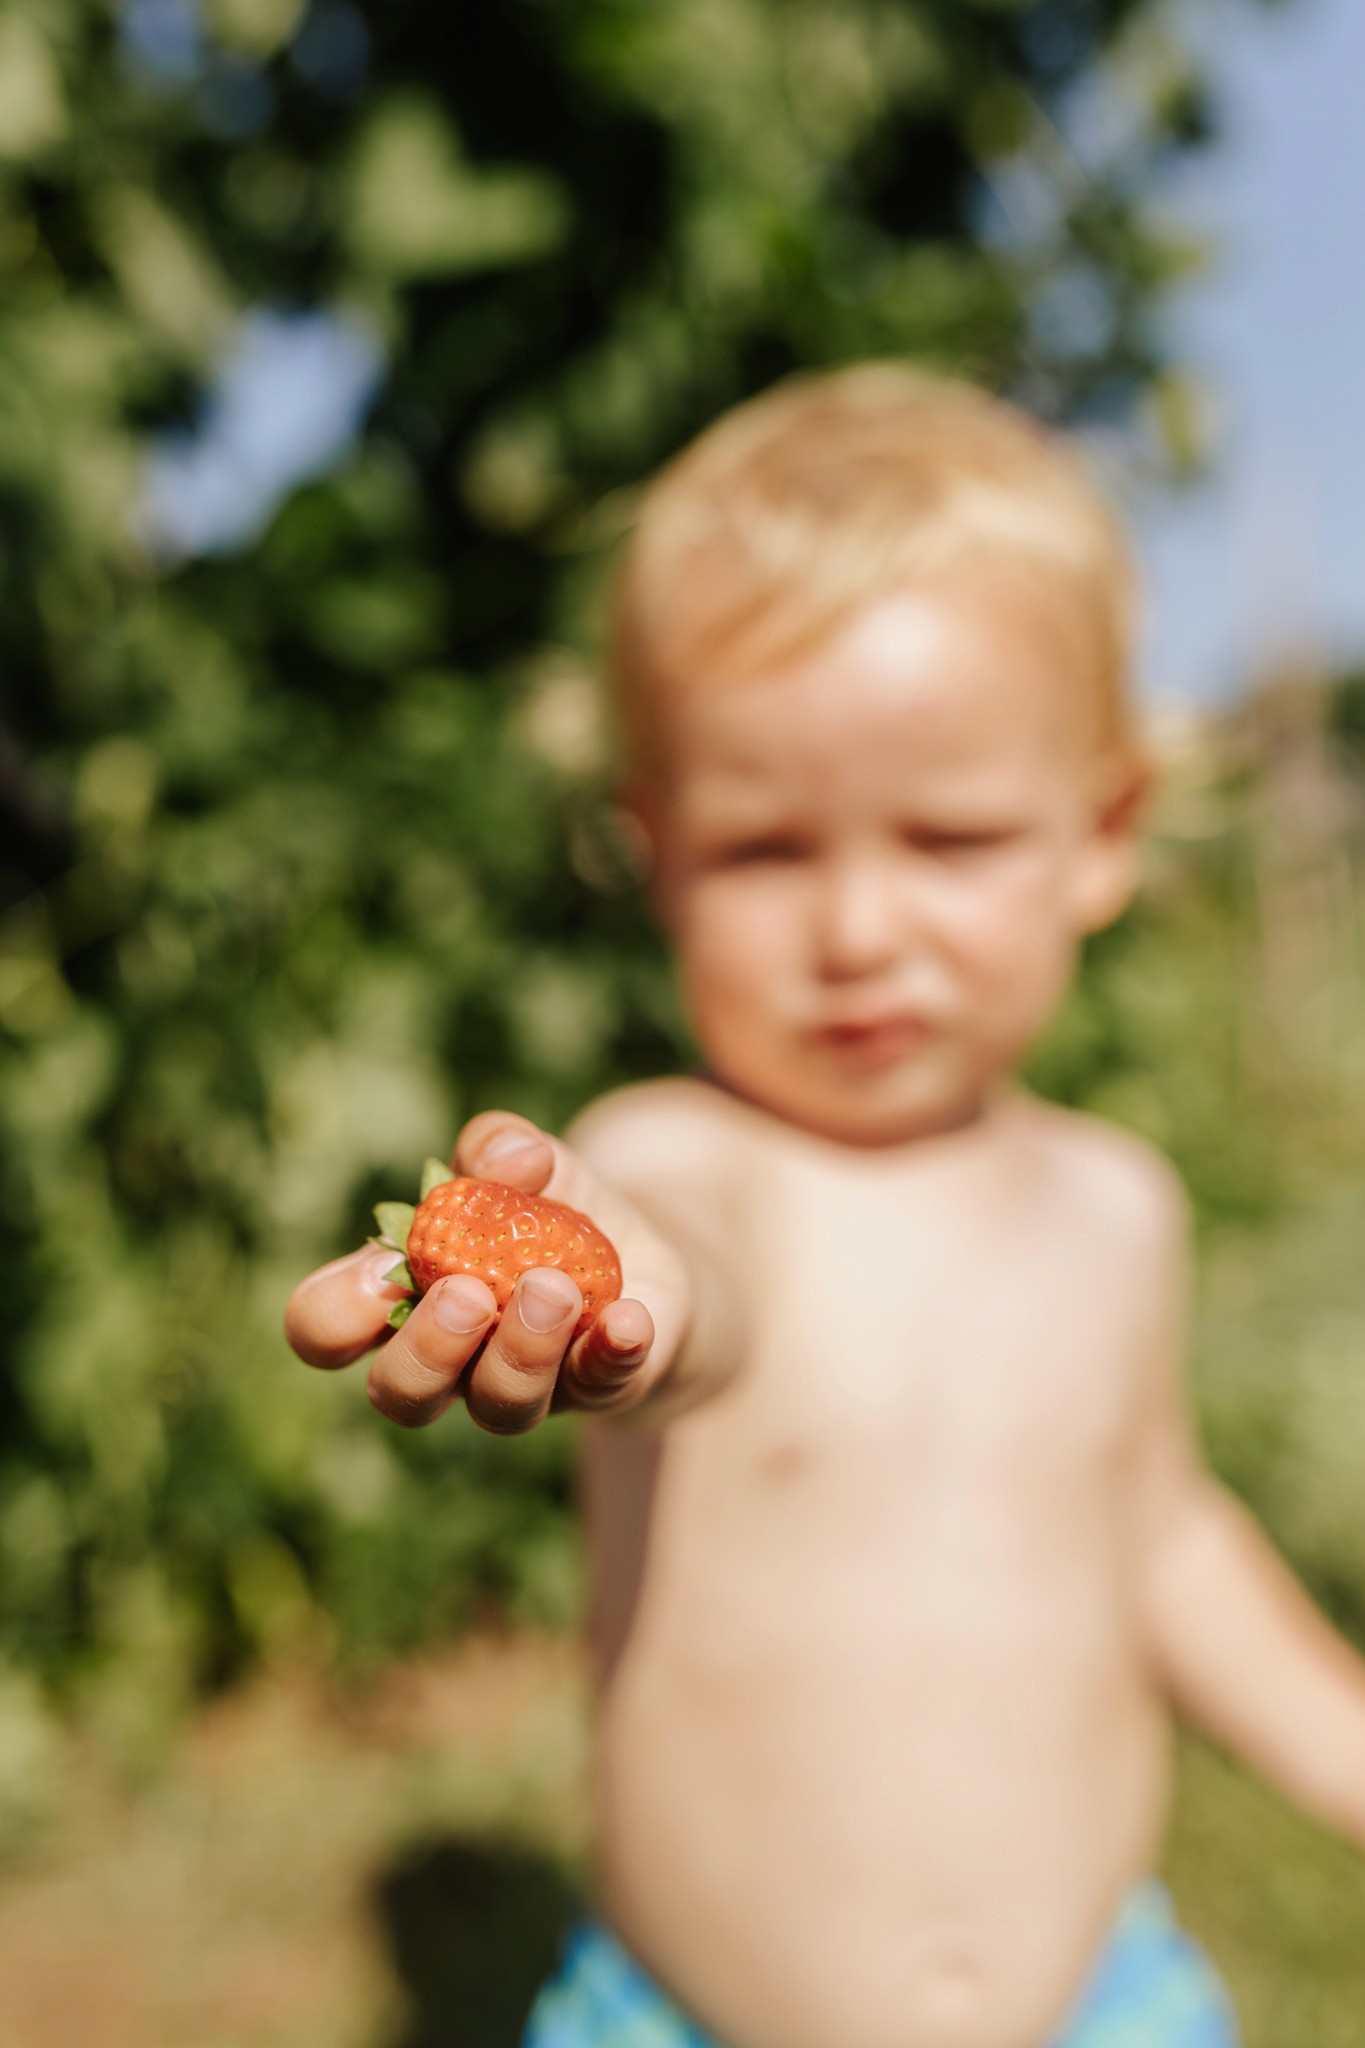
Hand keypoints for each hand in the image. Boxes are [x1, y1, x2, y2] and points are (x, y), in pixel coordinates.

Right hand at [284, 1111, 691, 1433]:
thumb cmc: (545, 1206)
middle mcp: (449, 1362)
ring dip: (522, 1351)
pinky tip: (629, 1319)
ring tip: (552, 1286)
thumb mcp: (522, 1158)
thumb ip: (501, 1144)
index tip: (378, 1272)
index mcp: (397, 1302)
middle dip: (428, 1351)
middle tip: (467, 1294)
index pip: (325, 1330)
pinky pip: (602, 1387)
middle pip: (402, 1394)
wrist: (636, 1251)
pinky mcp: (599, 1388)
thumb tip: (511, 1159)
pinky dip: (612, 1354)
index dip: (333, 1316)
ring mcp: (522, 1387)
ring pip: (501, 1408)